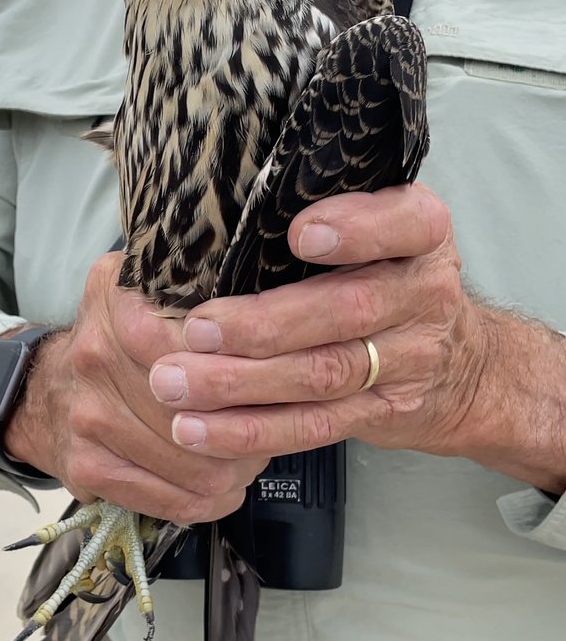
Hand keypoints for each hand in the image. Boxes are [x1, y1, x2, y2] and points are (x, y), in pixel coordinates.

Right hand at [3, 254, 266, 523]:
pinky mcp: (86, 466)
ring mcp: (89, 414)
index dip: (247, 368)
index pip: (204, 344)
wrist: (39, 390)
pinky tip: (217, 489)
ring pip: (195, 464)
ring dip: (234, 470)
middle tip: (266, 428)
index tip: (268, 377)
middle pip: (205, 410)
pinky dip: (205, 502)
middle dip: (249, 428)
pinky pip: (168, 500)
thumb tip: (268, 311)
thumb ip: (198, 285)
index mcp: (119, 299)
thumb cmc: (114, 344)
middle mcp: (97, 354)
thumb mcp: (145, 289)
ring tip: (244, 460)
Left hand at [147, 184, 491, 461]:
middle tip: (195, 330)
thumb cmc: (387, 273)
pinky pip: (312, 426)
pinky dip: (250, 430)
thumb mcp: (381, 225)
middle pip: (346, 311)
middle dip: (263, 325)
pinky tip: (198, 430)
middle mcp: (424, 294)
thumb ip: (324, 210)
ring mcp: (408, 359)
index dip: (356, 229)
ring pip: (322, 374)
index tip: (300, 235)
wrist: (463, 368)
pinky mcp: (382, 412)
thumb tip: (219, 211)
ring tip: (177, 383)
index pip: (403, 223)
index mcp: (422, 233)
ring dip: (241, 384)